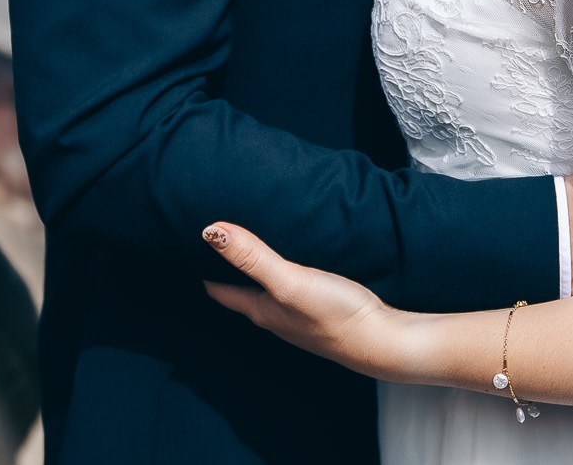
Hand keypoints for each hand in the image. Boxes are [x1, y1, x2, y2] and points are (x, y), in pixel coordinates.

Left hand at [202, 222, 413, 380]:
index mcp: (261, 310)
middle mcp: (276, 316)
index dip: (203, 269)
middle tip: (217, 237)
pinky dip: (285, 274)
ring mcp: (300, 316)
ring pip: (268, 291)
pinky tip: (296, 260)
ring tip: (251, 242)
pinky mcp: (323, 311)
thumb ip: (253, 257)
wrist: (384, 340)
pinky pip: (294, 289)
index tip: (189, 245)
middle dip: (227, 267)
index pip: (220, 290)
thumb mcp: (289, 281)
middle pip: (242, 291)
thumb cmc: (335, 315)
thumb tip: (210, 231)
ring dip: (257, 271)